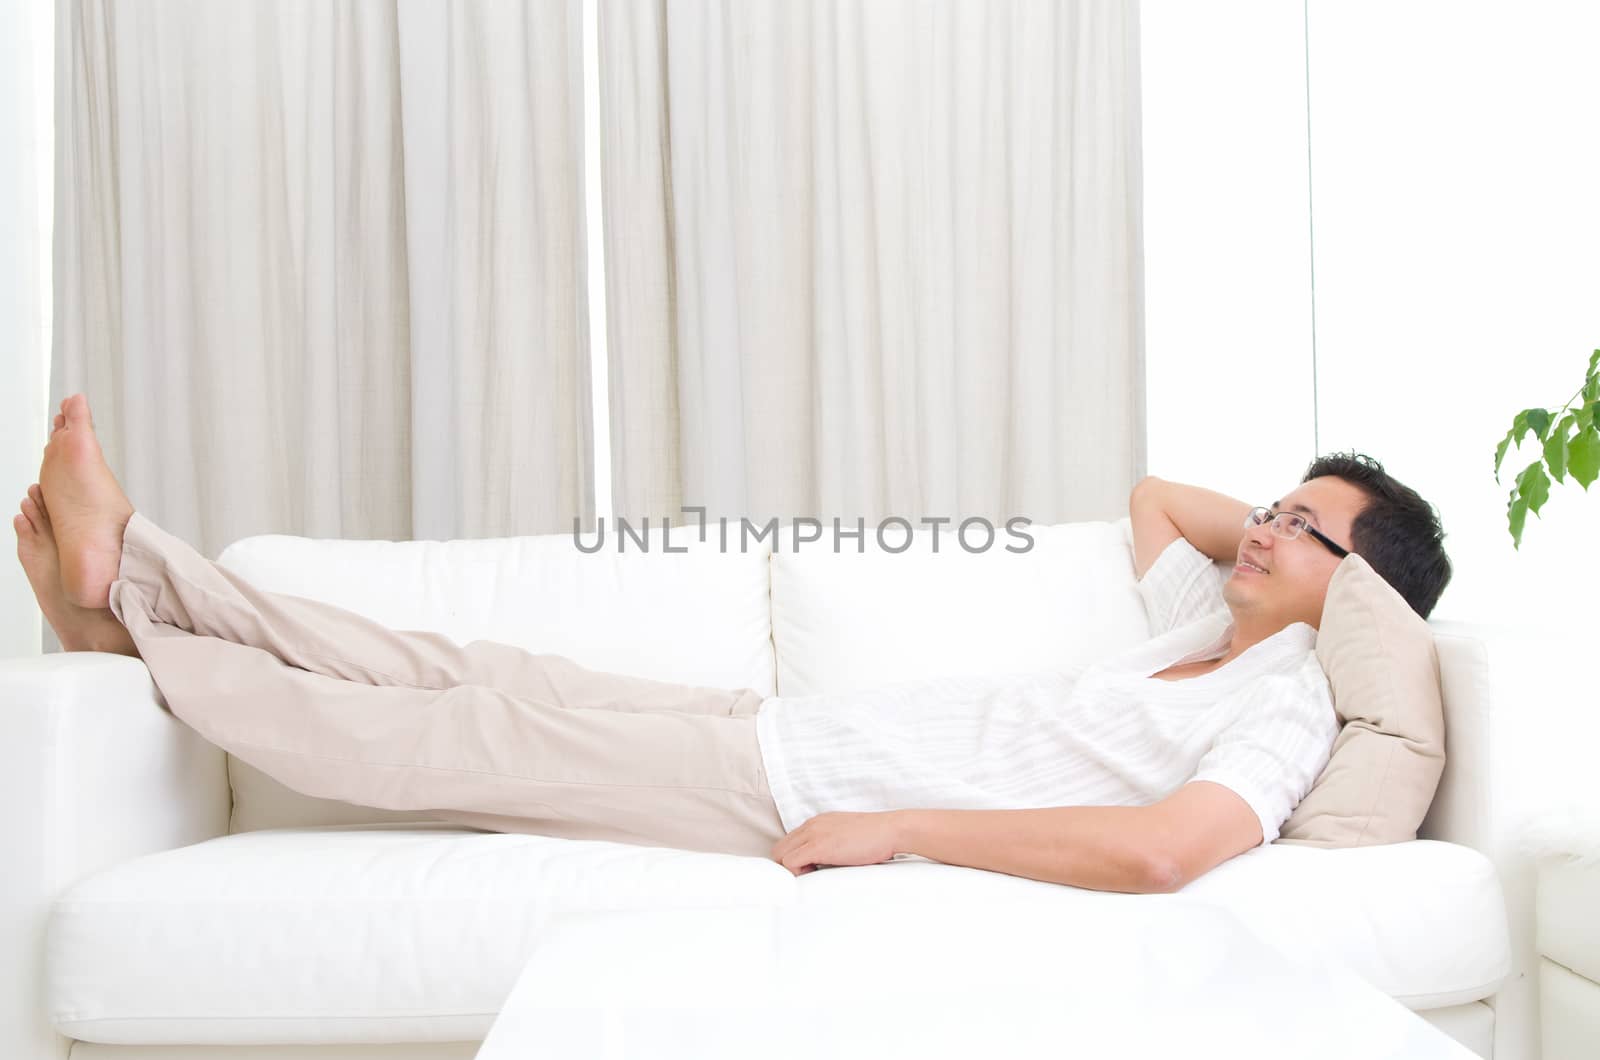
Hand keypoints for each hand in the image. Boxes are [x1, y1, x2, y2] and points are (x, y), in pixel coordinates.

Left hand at [770, 810, 903, 875]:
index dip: (794, 860)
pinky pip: (790, 862)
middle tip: (810, 878)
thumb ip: (832, 846)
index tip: (809, 873)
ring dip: (792, 871)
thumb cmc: (876, 838)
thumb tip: (824, 866)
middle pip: (779, 848)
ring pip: (780, 855)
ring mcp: (813, 834)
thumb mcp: (847, 837)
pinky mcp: (818, 846)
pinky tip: (815, 877)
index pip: (790, 842)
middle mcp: (812, 825)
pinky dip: (796, 874)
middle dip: (788, 867)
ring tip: (814, 877)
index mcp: (818, 823)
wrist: (892, 830)